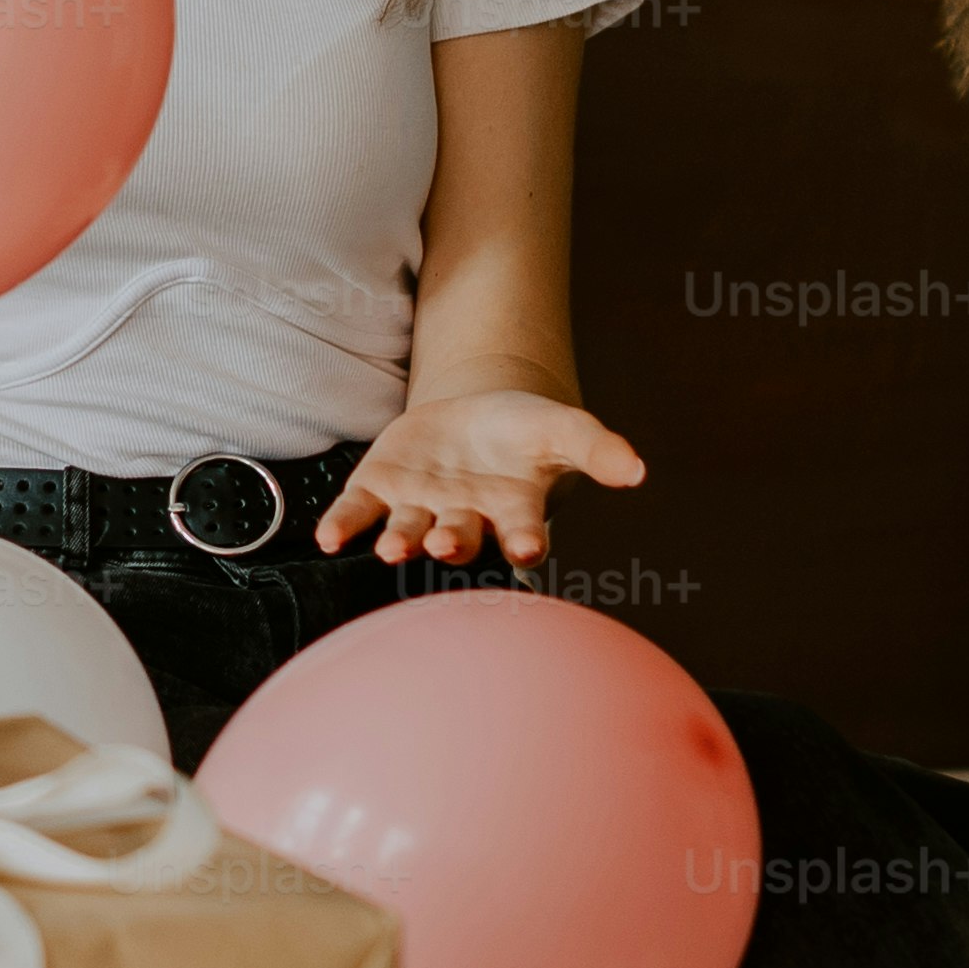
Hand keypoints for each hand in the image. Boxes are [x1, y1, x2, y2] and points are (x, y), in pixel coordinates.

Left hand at [316, 387, 644, 569]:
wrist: (473, 418)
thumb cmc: (523, 433)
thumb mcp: (562, 429)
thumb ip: (598, 448)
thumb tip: (637, 470)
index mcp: (512, 510)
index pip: (522, 532)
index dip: (525, 540)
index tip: (528, 548)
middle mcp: (464, 518)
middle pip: (460, 537)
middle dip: (453, 543)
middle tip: (448, 546)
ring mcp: (419, 508)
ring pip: (408, 531)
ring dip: (400, 541)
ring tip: (392, 549)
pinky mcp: (379, 491)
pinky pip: (360, 513)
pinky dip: (345, 526)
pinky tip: (330, 538)